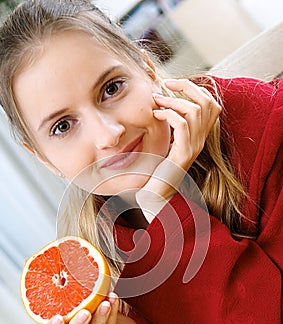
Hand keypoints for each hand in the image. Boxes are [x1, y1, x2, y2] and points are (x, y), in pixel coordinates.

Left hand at [136, 78, 220, 220]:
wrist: (156, 195)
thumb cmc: (157, 169)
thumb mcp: (167, 142)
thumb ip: (171, 125)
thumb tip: (161, 102)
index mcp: (199, 136)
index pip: (211, 103)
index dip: (195, 88)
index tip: (173, 84)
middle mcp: (201, 140)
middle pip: (207, 102)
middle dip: (187, 87)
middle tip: (166, 84)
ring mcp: (194, 147)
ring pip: (195, 111)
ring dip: (174, 100)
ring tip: (157, 101)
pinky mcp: (183, 154)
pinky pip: (183, 125)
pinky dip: (169, 114)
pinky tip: (156, 115)